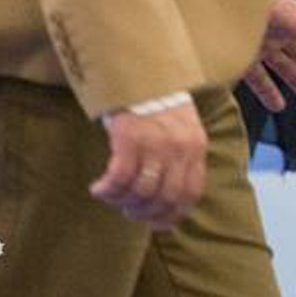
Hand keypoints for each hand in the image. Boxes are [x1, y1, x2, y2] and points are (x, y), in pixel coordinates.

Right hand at [90, 100, 206, 229]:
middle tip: (129, 210)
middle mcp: (180, 146)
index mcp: (197, 146)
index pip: (191, 193)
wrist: (142, 73)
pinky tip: (98, 188)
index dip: (172, 215)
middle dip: (144, 212)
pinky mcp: (130, 137)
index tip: (156, 223)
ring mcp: (156, 142)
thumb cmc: (160, 106)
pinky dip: (107, 190)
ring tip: (113, 197)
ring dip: (124, 202)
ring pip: (142, 191)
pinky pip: (119, 178)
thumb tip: (169, 204)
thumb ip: (181, 161)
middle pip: (165, 198)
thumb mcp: (183, 131)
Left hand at [242, 0, 295, 110]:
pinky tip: (278, 106)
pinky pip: (259, 79)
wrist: (209, 3)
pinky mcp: (241, 58)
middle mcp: (277, 30)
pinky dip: (269, 93)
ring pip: (285, 66)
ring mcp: (259, 45)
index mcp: (290, 15)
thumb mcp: (279, 12)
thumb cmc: (246, 0)